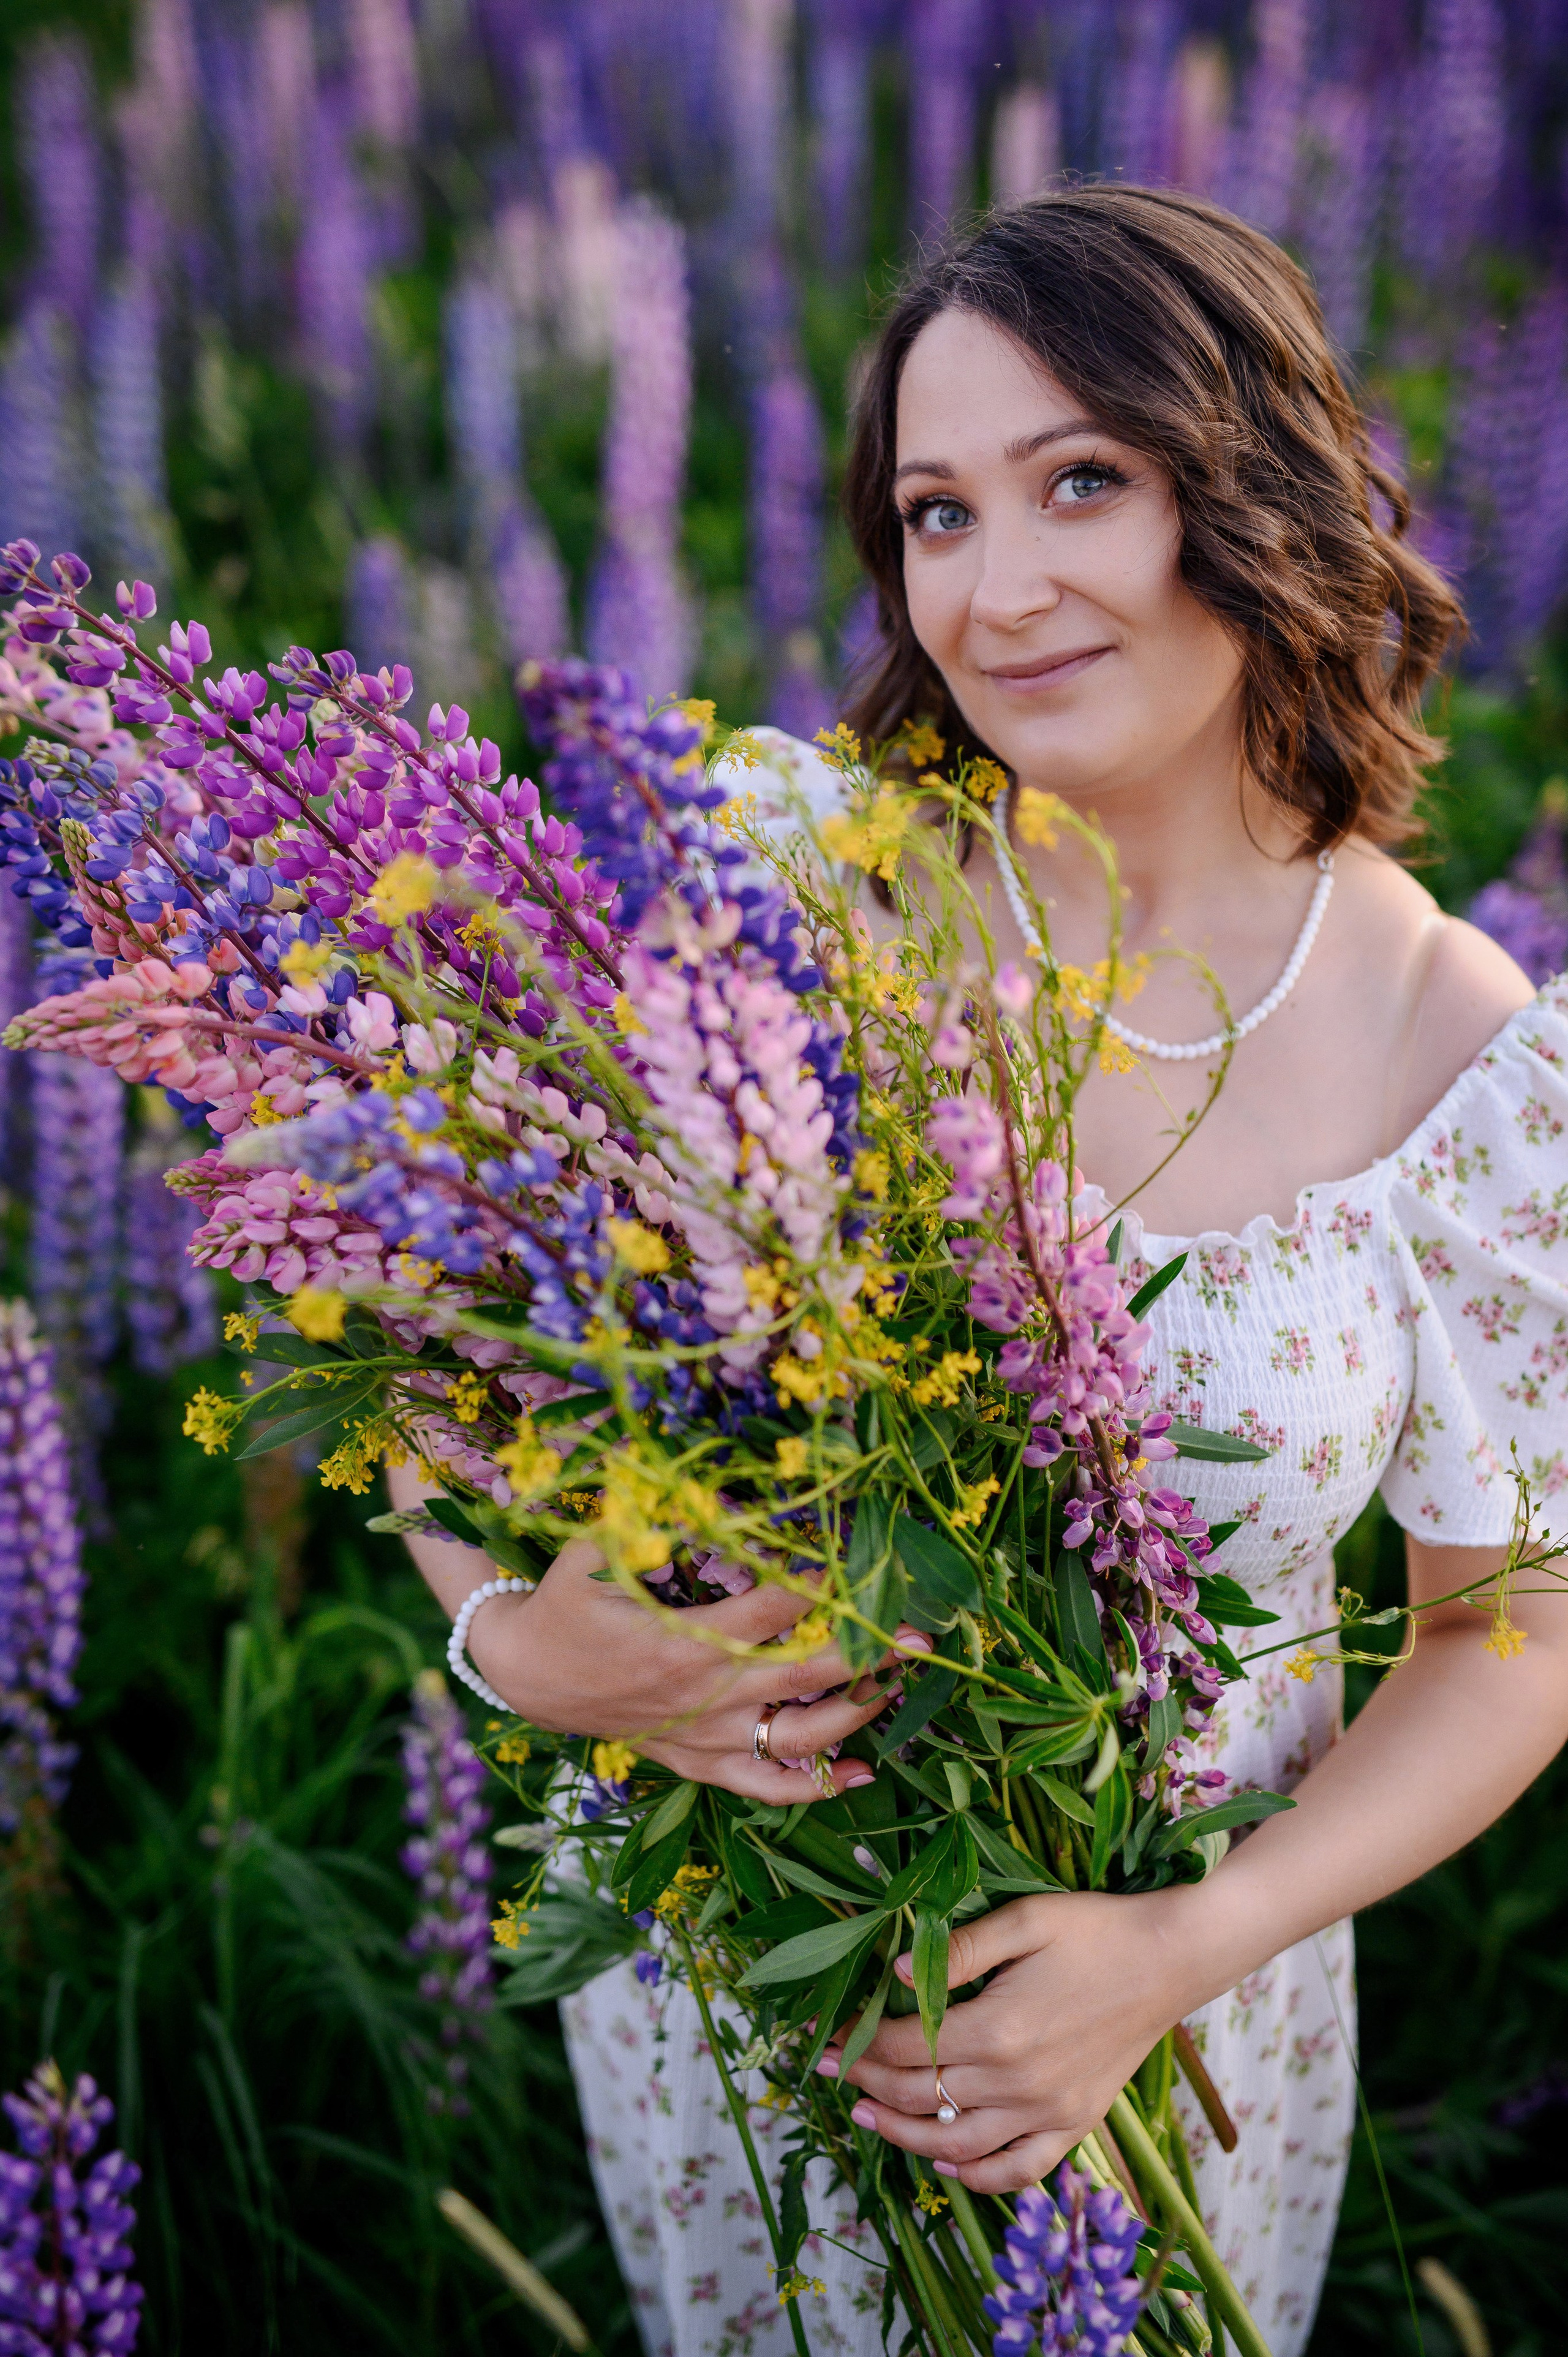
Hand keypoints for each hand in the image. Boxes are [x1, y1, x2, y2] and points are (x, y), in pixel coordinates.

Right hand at [470, 1536, 931, 1804]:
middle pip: (805, 1675)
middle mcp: (703, 1693)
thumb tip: (718, 1486)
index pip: (773, 1608)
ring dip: (856, 1713)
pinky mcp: (698, 1761)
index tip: (859, 1558)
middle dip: (867, 1652)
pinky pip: (765, 1784)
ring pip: (797, 1738)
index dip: (820, 1583)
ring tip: (897, 1682)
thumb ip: (655, 1516)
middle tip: (920, 1632)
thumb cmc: (567, 1600)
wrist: (525, 1673)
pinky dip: (817, 1784)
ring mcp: (704, 1735)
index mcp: (682, 1639)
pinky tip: (864, 1772)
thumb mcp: (598, 1546)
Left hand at [817, 1887, 1208, 2191]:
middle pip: (925, 2097)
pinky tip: (947, 2162)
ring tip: (868, 2118)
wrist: (1170, 1959)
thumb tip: (892, 1976)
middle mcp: (1020, 2083)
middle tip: (830, 2075)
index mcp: (1000, 2030)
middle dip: (869, 2086)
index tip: (827, 2039)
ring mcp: (1050, 2112)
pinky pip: (1020, 2169)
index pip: (908, 2048)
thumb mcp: (1024, 1921)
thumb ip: (957, 1951)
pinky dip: (978, 2176)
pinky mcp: (1076, 2124)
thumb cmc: (1095, 1930)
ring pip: (960, 2145)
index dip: (861, 2045)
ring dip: (907, 2137)